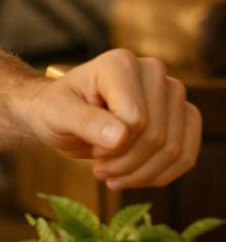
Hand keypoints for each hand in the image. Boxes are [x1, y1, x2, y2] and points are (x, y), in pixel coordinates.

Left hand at [23, 49, 199, 188]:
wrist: (62, 115)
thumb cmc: (55, 109)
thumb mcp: (56, 114)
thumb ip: (85, 121)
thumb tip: (120, 137)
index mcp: (119, 63)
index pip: (135, 119)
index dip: (113, 146)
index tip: (91, 149)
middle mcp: (153, 71)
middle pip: (156, 136)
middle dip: (126, 164)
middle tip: (99, 169)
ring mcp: (172, 93)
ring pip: (173, 149)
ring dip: (141, 174)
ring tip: (112, 174)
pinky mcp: (183, 115)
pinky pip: (186, 155)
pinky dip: (159, 175)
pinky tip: (132, 178)